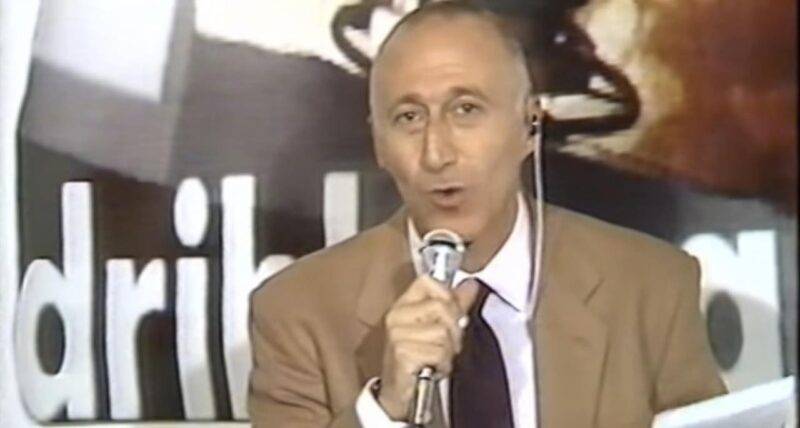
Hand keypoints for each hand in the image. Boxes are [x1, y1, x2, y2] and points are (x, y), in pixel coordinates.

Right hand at [376, 275, 478, 420]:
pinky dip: (443, 364)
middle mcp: (397, 316)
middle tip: (448, 344)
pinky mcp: (402, 354)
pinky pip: (438, 352)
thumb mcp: (436, 326)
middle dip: (454, 329)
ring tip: (439, 357)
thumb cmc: (418, 357)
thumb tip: (471, 283)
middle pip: (442, 306)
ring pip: (442, 332)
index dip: (447, 294)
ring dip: (448, 350)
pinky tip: (434, 367)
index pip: (427, 281)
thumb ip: (455, 304)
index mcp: (403, 304)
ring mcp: (397, 335)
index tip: (452, 312)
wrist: (399, 391)